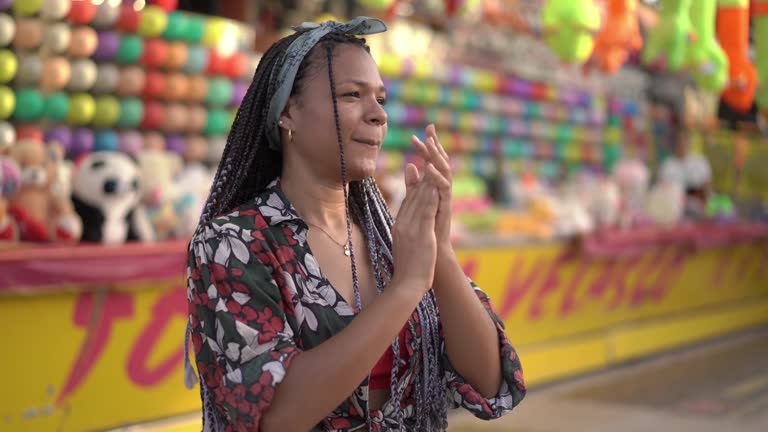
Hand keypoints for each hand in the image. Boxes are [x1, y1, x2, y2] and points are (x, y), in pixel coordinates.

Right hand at [390, 170, 439, 295]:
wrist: (407, 285)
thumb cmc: (408, 269)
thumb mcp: (405, 245)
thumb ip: (407, 230)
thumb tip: (407, 223)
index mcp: (399, 225)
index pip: (408, 199)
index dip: (415, 181)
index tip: (420, 165)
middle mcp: (403, 223)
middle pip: (413, 194)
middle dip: (422, 174)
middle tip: (427, 156)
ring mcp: (410, 228)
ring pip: (420, 199)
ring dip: (428, 180)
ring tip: (434, 163)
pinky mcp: (421, 234)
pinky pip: (426, 211)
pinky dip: (431, 196)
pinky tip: (437, 185)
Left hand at [410, 124, 452, 248]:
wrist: (433, 251)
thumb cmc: (426, 227)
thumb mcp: (416, 200)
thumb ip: (414, 184)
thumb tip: (410, 165)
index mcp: (432, 186)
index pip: (430, 161)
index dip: (428, 146)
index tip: (423, 129)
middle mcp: (440, 189)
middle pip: (439, 161)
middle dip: (435, 144)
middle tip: (430, 127)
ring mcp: (444, 197)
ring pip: (443, 171)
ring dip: (436, 156)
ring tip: (430, 142)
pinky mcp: (445, 207)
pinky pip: (443, 189)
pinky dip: (436, 177)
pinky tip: (428, 167)